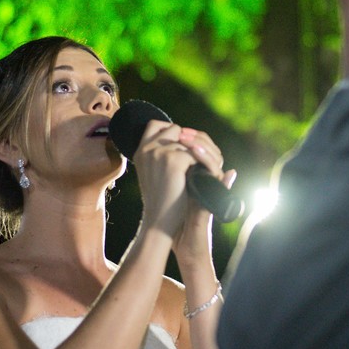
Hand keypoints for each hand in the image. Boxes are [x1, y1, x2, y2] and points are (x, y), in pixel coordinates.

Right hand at [133, 119, 195, 237]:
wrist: (160, 223)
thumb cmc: (162, 203)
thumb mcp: (160, 175)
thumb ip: (167, 155)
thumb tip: (189, 139)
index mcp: (140, 151)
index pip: (155, 125)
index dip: (173, 131)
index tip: (186, 147)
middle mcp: (147, 148)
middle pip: (176, 129)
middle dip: (191, 141)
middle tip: (201, 159)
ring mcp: (159, 152)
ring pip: (189, 142)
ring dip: (201, 154)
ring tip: (208, 168)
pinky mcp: (173, 160)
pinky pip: (196, 155)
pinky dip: (203, 165)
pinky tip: (204, 177)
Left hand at [172, 127, 232, 268]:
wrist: (175, 238)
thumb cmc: (169, 215)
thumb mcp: (167, 187)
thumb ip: (166, 170)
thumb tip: (153, 149)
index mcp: (199, 175)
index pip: (204, 147)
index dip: (193, 136)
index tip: (177, 130)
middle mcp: (209, 179)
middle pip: (212, 148)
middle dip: (197, 137)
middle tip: (182, 132)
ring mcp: (213, 187)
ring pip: (216, 156)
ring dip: (202, 144)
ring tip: (186, 138)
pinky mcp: (214, 195)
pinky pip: (217, 173)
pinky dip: (206, 160)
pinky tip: (193, 153)